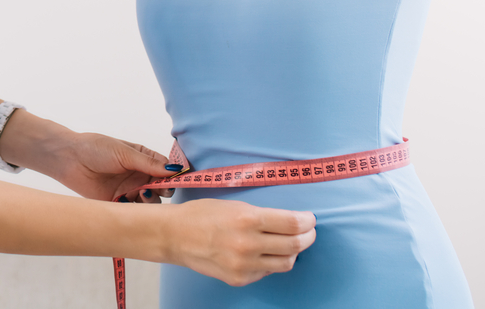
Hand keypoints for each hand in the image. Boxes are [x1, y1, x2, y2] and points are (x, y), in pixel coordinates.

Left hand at [53, 132, 175, 201]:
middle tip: (158, 189)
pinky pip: (133, 212)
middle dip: (163, 190)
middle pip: (161, 188)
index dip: (173, 176)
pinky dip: (136, 212)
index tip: (175, 180)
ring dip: (150, 202)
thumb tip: (175, 170)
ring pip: (150, 202)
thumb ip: (149, 163)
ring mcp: (129, 190)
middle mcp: (139, 176)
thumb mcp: (125, 153)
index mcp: (143, 159)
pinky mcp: (117, 203)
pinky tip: (130, 204)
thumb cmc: (96, 148)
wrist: (69, 159)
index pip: (166, 169)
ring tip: (140, 195)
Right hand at [159, 199, 316, 286]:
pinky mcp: (239, 279)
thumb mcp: (234, 205)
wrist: (174, 235)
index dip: (307, 222)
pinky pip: (266, 272)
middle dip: (307, 237)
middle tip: (308, 232)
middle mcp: (248, 244)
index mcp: (247, 218)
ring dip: (293, 252)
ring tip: (290, 244)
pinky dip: (270, 262)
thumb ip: (262, 216)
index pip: (293, 224)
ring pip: (286, 263)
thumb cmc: (202, 214)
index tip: (309, 219)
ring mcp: (243, 265)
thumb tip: (291, 224)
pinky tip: (263, 253)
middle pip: (295, 245)